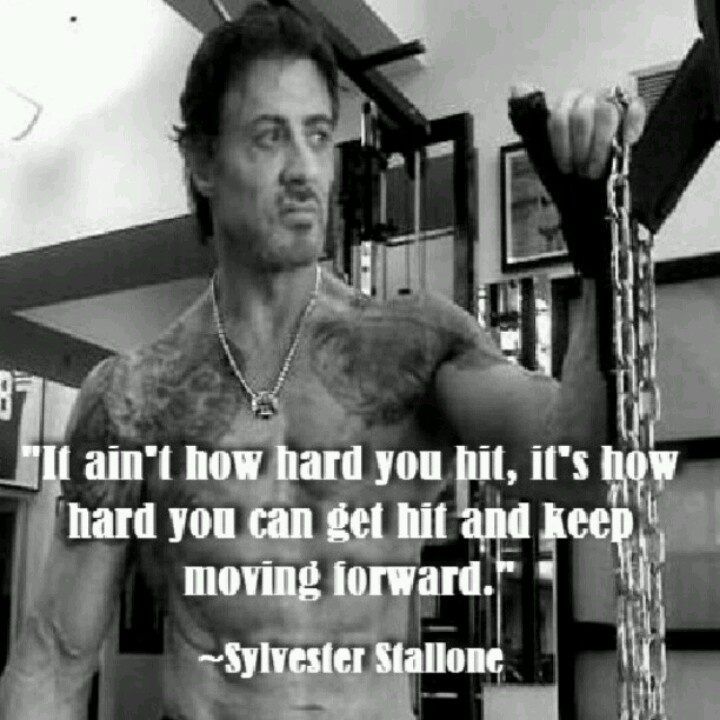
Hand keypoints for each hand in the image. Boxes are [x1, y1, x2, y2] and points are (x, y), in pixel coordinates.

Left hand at [511, 84, 645, 179]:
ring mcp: (611, 101)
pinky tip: (625, 143)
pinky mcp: (633, 108)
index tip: (565, 167)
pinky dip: (631, 127)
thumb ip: (526, 118)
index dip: (561, 147)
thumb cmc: (572, 162)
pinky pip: (635, 108)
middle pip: (581, 117)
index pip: (559, 118)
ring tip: (598, 167)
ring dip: (600, 147)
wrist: (594, 184)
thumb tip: (517, 87)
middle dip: (581, 150)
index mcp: (565, 105)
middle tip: (582, 170)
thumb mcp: (542, 146)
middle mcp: (587, 99)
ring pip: (606, 114)